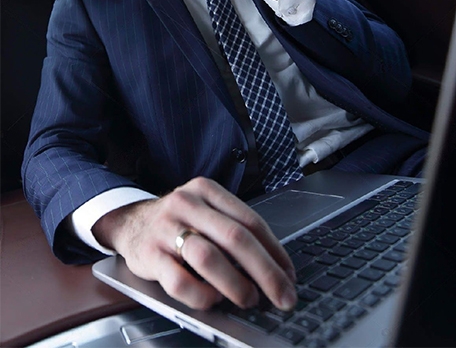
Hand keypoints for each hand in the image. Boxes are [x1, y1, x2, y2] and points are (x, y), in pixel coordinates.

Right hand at [92, 177, 296, 310]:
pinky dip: (201, 295)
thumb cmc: (178, 221)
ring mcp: (166, 228)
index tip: (289, 275)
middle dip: (265, 272)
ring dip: (235, 284)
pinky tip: (213, 300)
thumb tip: (273, 267)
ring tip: (250, 299)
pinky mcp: (149, 254)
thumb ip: (232, 230)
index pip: (251, 220)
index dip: (274, 251)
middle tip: (283, 296)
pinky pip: (179, 281)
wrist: (129, 222)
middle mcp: (187, 204)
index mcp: (207, 190)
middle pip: (235, 237)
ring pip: (208, 257)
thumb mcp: (204, 211)